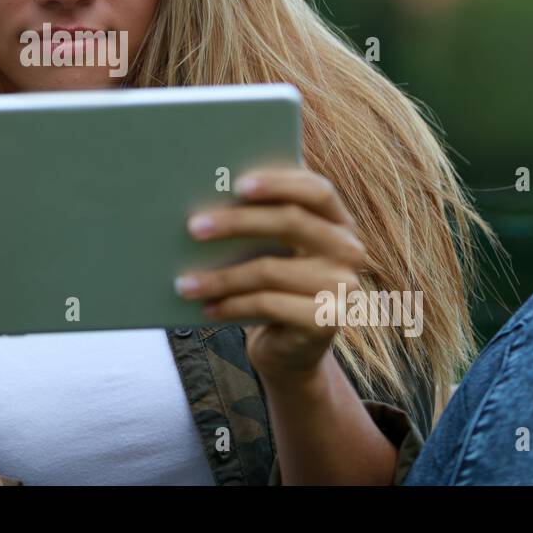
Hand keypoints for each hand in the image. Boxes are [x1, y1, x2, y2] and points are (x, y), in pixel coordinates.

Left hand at [175, 167, 367, 385]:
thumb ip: (259, 223)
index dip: (279, 182)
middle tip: (193, 227)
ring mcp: (342, 287)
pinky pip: (269, 305)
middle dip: (237, 222)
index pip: (316, 190)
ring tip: (184, 282)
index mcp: (337, 221)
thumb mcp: (273, 251)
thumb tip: (208, 201)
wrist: (293, 350)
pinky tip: (207, 308)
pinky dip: (232, 305)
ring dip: (221, 277)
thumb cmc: (274, 287)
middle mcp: (348, 250)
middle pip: (291, 221)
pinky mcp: (328, 321)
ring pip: (270, 269)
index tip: (236, 184)